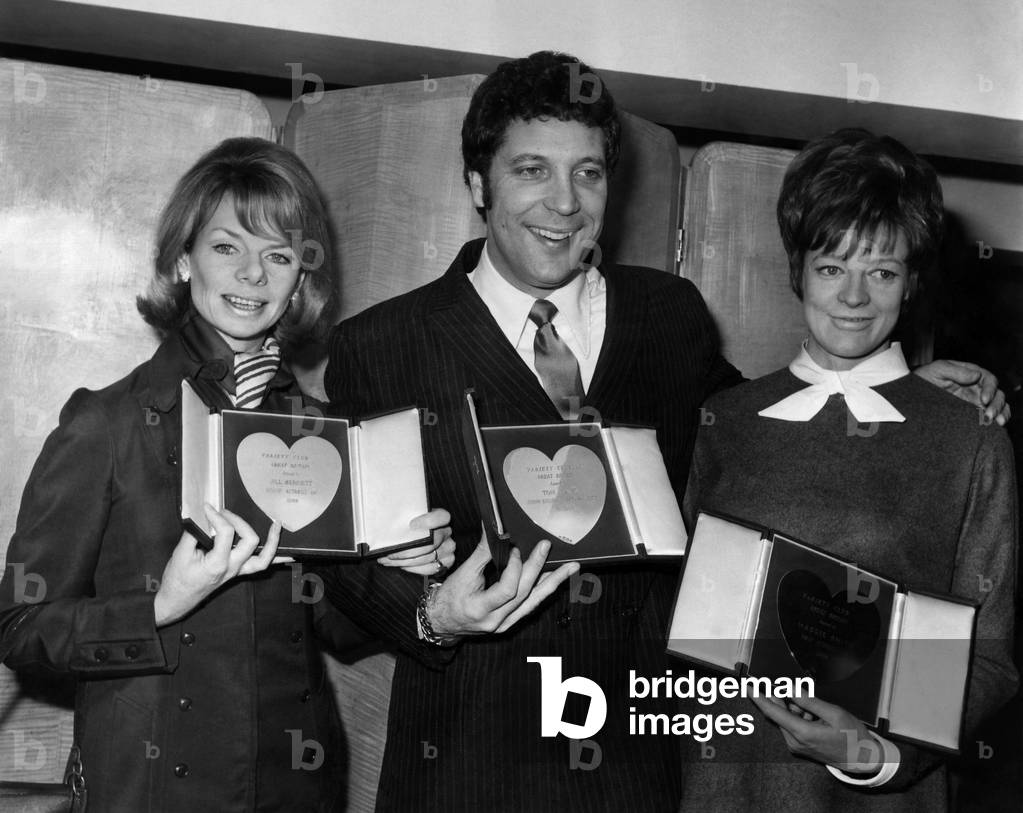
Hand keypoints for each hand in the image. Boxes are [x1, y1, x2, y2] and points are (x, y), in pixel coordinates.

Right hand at [154, 504, 281, 626]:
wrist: (177, 600)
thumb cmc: (177, 579)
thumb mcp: (180, 553)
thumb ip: (192, 533)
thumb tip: (202, 515)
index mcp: (217, 563)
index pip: (226, 533)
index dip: (217, 516)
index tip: (207, 508)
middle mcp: (232, 568)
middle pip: (249, 541)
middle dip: (240, 522)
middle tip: (225, 513)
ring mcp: (237, 571)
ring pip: (264, 559)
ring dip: (273, 541)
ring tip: (276, 524)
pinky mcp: (238, 572)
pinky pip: (261, 566)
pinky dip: (276, 559)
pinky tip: (289, 555)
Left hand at [378, 508, 455, 575]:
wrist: (414, 536)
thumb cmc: (407, 525)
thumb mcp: (406, 516)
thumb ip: (403, 516)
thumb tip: (391, 524)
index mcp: (440, 517)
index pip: (442, 517)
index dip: (429, 521)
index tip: (411, 525)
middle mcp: (447, 532)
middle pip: (433, 542)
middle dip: (409, 549)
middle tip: (391, 552)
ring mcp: (448, 548)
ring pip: (429, 557)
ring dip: (406, 561)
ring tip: (388, 560)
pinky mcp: (445, 562)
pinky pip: (431, 569)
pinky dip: (414, 569)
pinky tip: (401, 565)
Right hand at [426, 534, 579, 638]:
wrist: (441, 622)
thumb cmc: (448, 598)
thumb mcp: (462, 574)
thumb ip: (481, 553)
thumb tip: (494, 530)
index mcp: (480, 609)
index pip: (507, 590)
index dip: (514, 568)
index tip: (513, 549)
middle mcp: (496, 620)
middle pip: (524, 594)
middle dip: (538, 568)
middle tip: (548, 547)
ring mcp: (505, 624)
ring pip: (533, 602)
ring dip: (552, 583)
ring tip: (571, 568)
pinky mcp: (509, 622)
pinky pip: (530, 606)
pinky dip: (542, 591)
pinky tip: (555, 579)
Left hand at [751, 694, 884, 772]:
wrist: (864, 759)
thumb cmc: (852, 736)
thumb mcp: (833, 713)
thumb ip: (808, 700)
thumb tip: (788, 688)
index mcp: (802, 733)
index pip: (772, 712)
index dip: (758, 697)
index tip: (747, 685)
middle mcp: (794, 741)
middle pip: (780, 712)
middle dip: (788, 700)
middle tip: (803, 695)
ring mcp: (796, 745)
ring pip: (787, 717)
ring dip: (798, 709)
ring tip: (819, 712)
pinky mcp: (800, 746)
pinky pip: (793, 725)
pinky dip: (801, 716)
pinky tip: (817, 718)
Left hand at [914, 359, 1009, 424]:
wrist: (911, 393)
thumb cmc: (924, 377)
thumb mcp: (937, 370)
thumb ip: (955, 371)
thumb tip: (976, 376)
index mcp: (971, 374)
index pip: (989, 380)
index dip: (990, 389)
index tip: (983, 400)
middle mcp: (976, 387)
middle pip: (997, 394)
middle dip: (997, 405)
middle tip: (989, 416)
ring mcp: (974, 400)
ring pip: (997, 405)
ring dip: (1001, 413)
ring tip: (997, 423)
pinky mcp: (970, 413)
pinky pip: (989, 416)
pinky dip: (996, 420)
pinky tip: (995, 426)